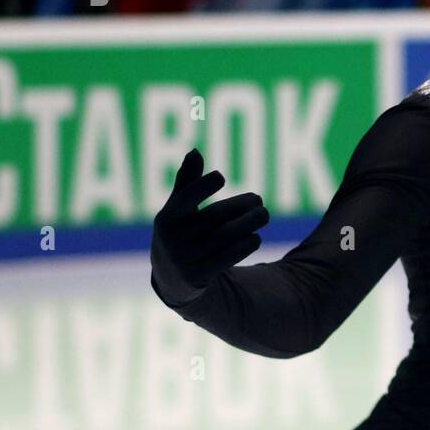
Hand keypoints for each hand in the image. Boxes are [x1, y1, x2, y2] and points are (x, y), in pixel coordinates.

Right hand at [150, 148, 269, 305]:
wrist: (170, 278)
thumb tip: (195, 151)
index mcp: (166, 217)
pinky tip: (255, 237)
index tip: (221, 177)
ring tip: (263, 215)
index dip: (202, 186)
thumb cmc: (180, 231)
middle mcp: (172, 239)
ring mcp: (184, 259)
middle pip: (214, 217)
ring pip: (225, 237)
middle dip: (240, 207)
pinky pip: (227, 258)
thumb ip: (187, 181)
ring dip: (248, 224)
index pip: (185, 198)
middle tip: (259, 200)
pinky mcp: (198, 276)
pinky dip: (244, 246)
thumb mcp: (178, 208)